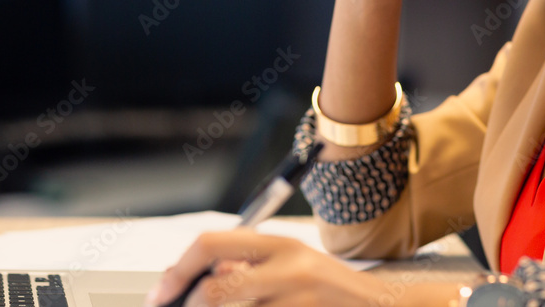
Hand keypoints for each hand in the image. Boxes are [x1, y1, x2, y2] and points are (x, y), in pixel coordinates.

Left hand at [144, 230, 391, 306]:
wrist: (384, 306)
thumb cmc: (329, 291)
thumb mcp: (290, 266)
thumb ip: (247, 268)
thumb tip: (192, 279)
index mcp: (278, 244)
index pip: (210, 245)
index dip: (177, 272)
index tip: (160, 294)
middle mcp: (288, 268)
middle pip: (215, 291)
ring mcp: (298, 299)